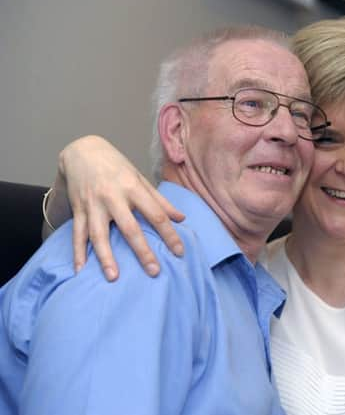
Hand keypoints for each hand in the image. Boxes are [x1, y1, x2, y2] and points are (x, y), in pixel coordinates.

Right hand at [57, 135, 184, 280]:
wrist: (82, 152)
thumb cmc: (117, 167)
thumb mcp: (141, 178)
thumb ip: (160, 200)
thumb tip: (181, 218)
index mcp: (133, 188)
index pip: (156, 215)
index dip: (169, 234)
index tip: (179, 252)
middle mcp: (113, 198)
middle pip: (129, 228)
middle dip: (142, 251)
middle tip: (154, 271)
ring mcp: (93, 205)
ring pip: (99, 235)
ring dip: (106, 257)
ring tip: (114, 277)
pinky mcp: (78, 210)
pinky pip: (77, 234)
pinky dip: (78, 253)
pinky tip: (81, 270)